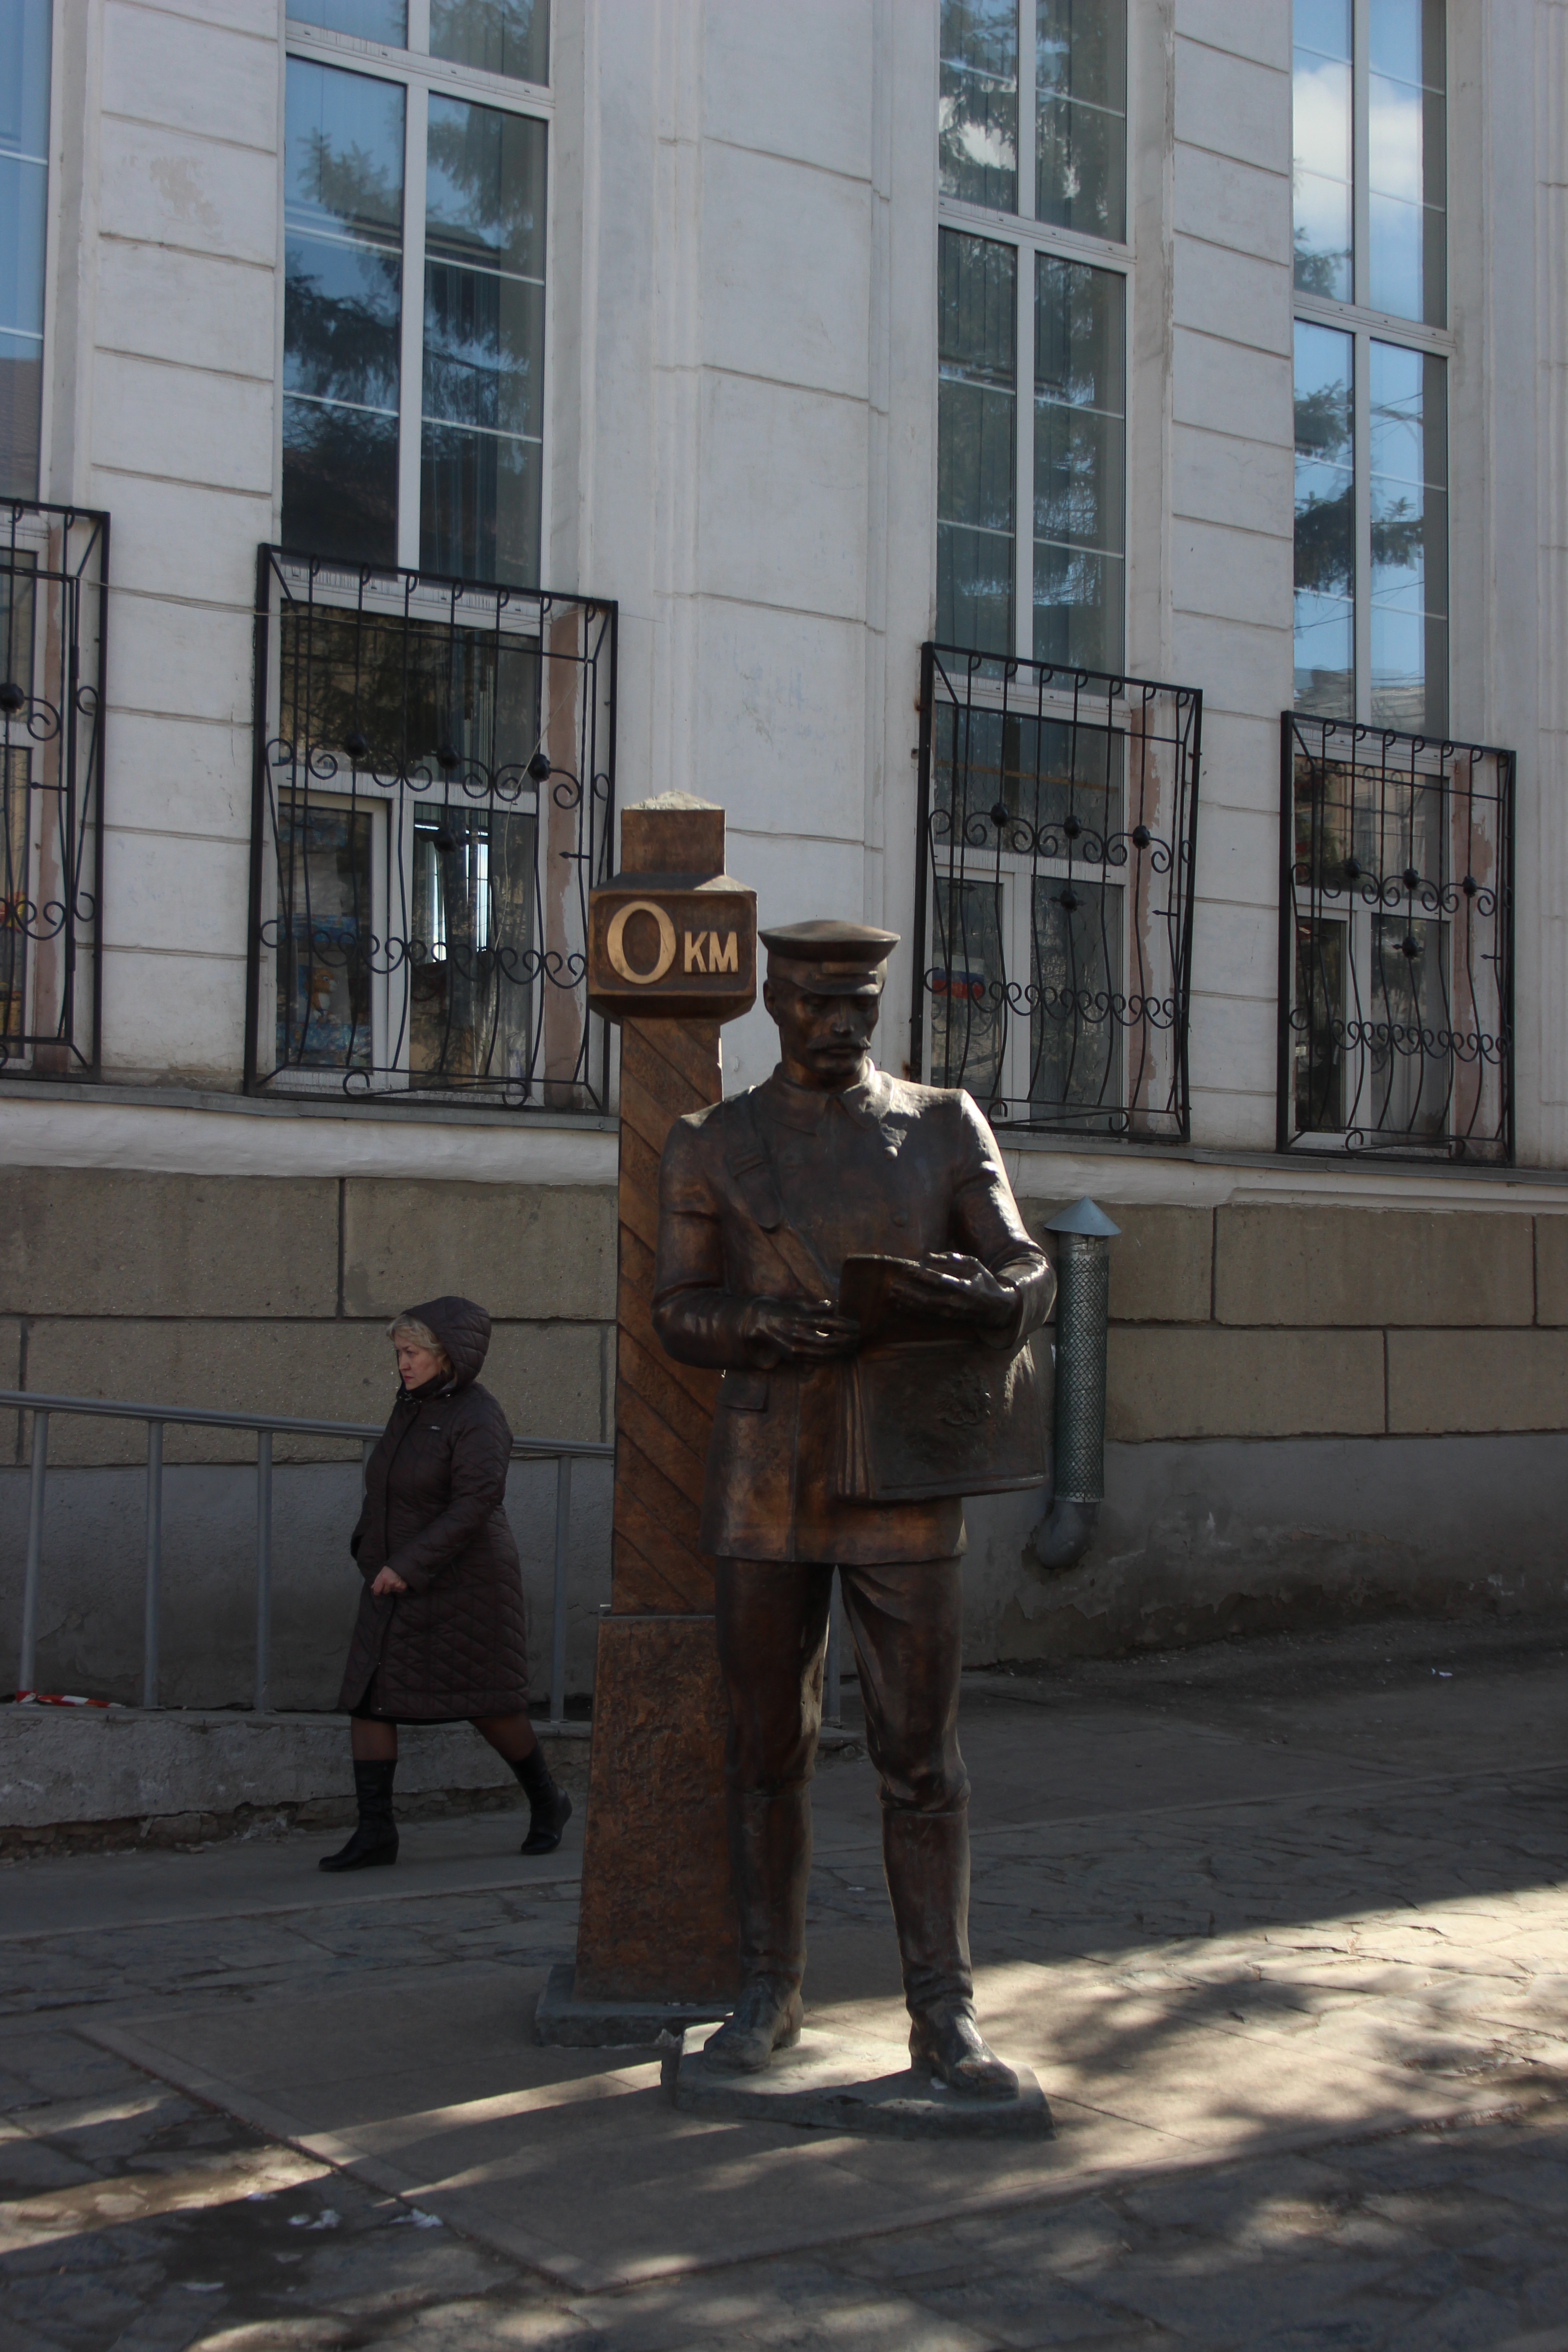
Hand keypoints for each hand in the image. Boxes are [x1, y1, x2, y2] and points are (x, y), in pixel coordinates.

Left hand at [371, 1567, 407, 1595]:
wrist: (402, 1564)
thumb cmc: (390, 1568)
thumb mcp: (382, 1573)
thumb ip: (377, 1581)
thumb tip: (372, 1588)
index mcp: (383, 1578)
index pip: (377, 1590)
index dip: (376, 1592)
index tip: (377, 1593)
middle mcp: (389, 1582)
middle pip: (385, 1591)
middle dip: (385, 1588)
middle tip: (388, 1583)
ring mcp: (396, 1585)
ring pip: (392, 1591)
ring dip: (392, 1587)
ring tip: (394, 1581)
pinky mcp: (402, 1586)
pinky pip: (398, 1590)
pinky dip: (398, 1587)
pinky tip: (399, 1582)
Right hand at [745, 1297, 860, 1363]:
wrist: (762, 1323)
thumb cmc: (784, 1310)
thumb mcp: (800, 1304)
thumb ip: (818, 1306)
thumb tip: (836, 1306)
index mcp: (801, 1319)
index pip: (829, 1322)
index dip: (845, 1325)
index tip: (856, 1325)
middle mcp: (798, 1334)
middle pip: (828, 1341)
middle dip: (846, 1341)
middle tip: (857, 1338)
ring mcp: (795, 1348)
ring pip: (823, 1354)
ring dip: (840, 1352)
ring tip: (851, 1347)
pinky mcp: (793, 1357)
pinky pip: (815, 1361)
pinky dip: (829, 1358)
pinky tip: (838, 1354)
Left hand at [878, 1253, 1015, 1331]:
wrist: (996, 1308)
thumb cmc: (984, 1281)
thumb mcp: (974, 1264)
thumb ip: (952, 1258)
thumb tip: (928, 1255)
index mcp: (965, 1288)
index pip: (940, 1281)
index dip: (923, 1275)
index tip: (908, 1268)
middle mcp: (957, 1303)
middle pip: (929, 1299)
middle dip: (910, 1293)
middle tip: (894, 1285)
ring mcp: (952, 1314)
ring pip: (926, 1310)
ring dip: (908, 1303)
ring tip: (893, 1295)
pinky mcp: (948, 1319)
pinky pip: (927, 1316)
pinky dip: (913, 1311)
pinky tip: (900, 1305)